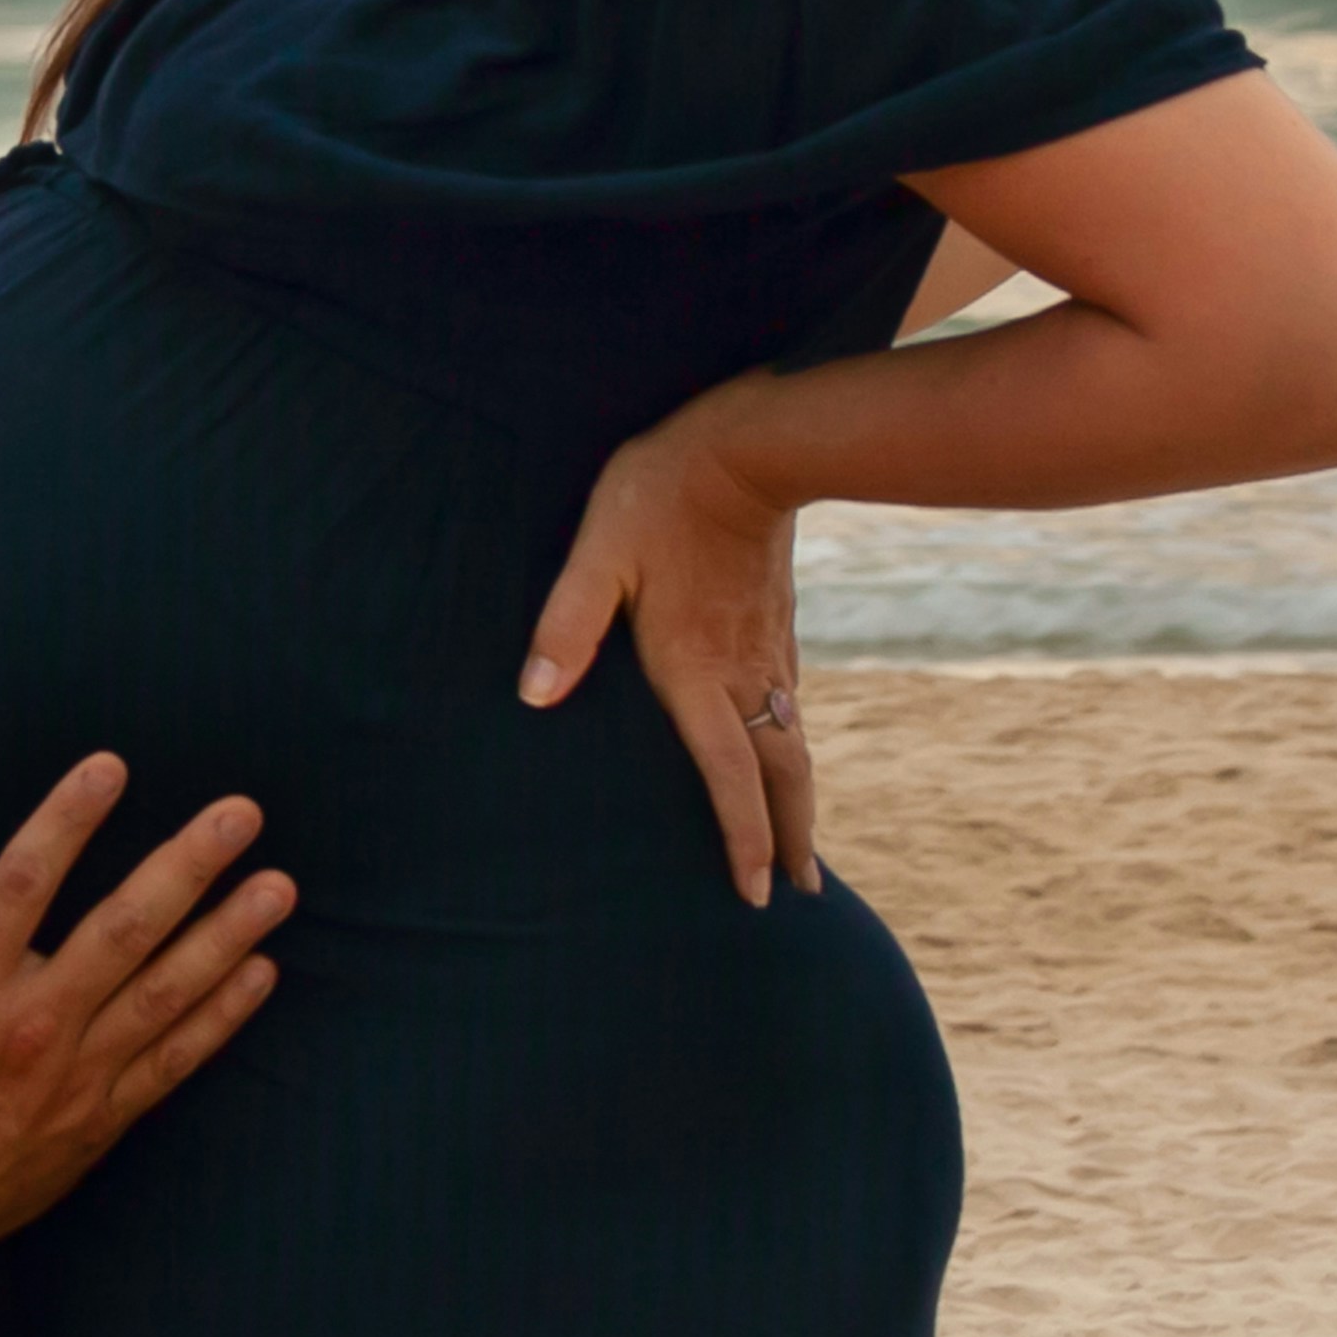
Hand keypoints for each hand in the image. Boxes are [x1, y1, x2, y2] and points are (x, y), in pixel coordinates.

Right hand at [0, 757, 293, 1307]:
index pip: (23, 883)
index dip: (68, 821)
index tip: (111, 767)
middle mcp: (30, 1023)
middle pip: (123, 932)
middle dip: (187, 867)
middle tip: (242, 815)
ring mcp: (75, 1073)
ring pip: (165, 993)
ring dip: (227, 936)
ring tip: (278, 887)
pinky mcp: (102, 1115)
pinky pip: (174, 1059)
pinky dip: (222, 1017)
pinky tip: (262, 971)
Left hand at [520, 376, 818, 906]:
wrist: (751, 442)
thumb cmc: (660, 495)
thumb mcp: (599, 552)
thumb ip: (567, 624)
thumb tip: (533, 695)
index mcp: (696, 668)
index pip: (729, 774)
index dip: (743, 838)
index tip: (756, 893)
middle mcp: (742, 671)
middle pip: (781, 775)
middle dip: (790, 838)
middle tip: (804, 894)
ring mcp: (769, 648)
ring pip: (794, 743)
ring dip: (799, 798)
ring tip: (802, 844)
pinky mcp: (779, 623)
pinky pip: (792, 704)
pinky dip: (794, 749)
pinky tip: (787, 752)